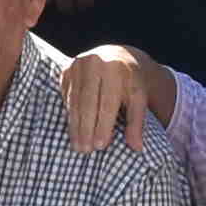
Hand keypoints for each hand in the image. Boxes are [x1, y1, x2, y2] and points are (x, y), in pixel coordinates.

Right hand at [59, 48, 173, 151]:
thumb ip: (137, 121)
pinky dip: (69, 114)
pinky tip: (73, 129)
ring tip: (77, 145)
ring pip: (74, 101)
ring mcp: (78, 65)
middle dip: (86, 129)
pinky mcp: (67, 69)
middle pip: (88, 102)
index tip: (100, 146)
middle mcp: (95, 63)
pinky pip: (66, 96)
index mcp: (116, 69)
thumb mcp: (138, 98)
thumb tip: (136, 147)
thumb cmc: (129, 82)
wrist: (116, 55)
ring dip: (75, 125)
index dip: (103, 125)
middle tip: (85, 150)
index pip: (107, 102)